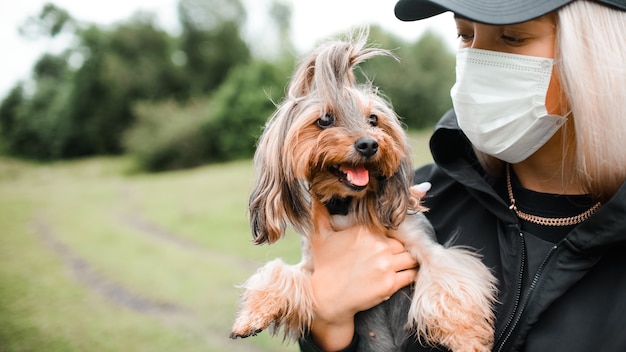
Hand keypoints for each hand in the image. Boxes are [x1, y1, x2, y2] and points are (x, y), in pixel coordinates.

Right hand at [308, 202, 418, 350]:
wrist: (327, 298)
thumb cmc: (324, 266)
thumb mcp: (320, 237)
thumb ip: (320, 215)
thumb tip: (314, 197)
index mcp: (364, 230)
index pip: (390, 226)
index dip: (392, 234)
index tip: (390, 240)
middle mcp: (378, 245)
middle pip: (402, 242)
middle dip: (402, 248)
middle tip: (399, 253)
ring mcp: (386, 265)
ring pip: (410, 257)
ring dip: (410, 260)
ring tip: (406, 263)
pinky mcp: (390, 284)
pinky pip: (411, 275)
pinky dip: (411, 274)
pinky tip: (407, 274)